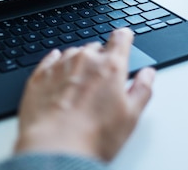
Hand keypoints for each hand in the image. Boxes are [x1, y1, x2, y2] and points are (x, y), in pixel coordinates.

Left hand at [14, 28, 155, 161]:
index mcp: (110, 66)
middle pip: (96, 47)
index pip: (120, 38)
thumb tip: (148, 74)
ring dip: (78, 64)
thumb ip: (142, 89)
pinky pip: (51, 61)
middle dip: (100, 59)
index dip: (124, 37)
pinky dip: (57, 65)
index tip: (124, 39)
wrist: (54, 148)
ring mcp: (60, 65)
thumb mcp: (131, 116)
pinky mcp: (39, 76)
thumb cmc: (93, 136)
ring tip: (80, 89)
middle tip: (102, 82)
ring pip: (73, 54)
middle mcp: (84, 59)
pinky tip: (60, 78)